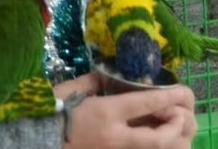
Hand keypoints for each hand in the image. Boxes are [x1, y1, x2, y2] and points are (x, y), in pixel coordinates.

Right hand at [57, 74, 196, 148]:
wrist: (36, 138)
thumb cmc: (51, 110)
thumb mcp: (71, 89)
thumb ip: (95, 81)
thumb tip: (112, 75)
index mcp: (104, 113)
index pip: (143, 103)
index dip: (166, 97)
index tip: (181, 91)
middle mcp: (115, 136)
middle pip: (157, 138)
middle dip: (174, 127)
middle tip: (179, 116)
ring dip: (168, 142)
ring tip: (170, 130)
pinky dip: (152, 146)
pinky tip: (154, 139)